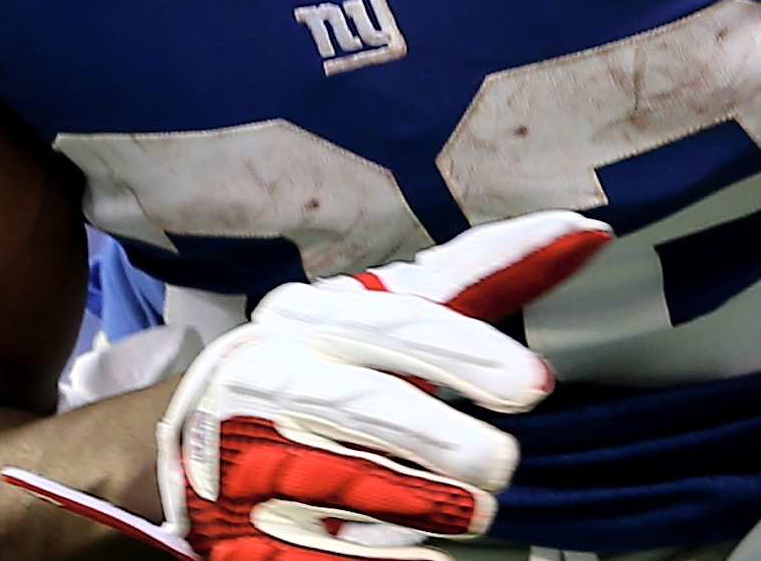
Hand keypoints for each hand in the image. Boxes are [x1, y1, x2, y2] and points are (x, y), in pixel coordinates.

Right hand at [5, 211, 609, 558]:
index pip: (399, 321)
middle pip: (365, 405)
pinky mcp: (235, 527)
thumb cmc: (315, 368)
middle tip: (502, 466)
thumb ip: (477, 283)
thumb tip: (585, 233)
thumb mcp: (380, 317)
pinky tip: (419, 559)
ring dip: (419, 505)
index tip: (536, 385)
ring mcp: (246, 452)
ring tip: (474, 516)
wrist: (175, 450)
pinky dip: (376, 559)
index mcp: (311, 314)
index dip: (467, 349)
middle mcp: (273, 373)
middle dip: (440, 439)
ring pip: (343, 479)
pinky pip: (314, 550)